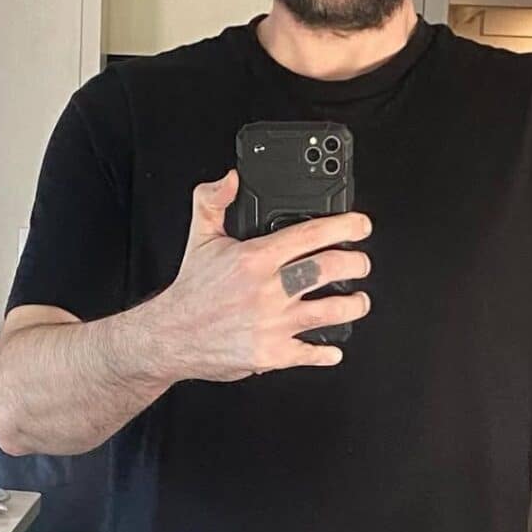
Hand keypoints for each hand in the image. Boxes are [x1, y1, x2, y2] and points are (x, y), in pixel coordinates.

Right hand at [145, 169, 372, 382]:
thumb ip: (213, 200)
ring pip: (330, 311)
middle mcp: (267, 289)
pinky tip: (334, 347)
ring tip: (359, 300)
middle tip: (362, 263)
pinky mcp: (271, 353)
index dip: (344, 226)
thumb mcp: (200, 237)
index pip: (310, 234)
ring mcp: (272, 323)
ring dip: (353, 305)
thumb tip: (231, 178)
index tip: (361, 225)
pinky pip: (309, 353)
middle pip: (329, 269)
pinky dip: (327, 352)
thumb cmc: (191, 290)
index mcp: (255, 258)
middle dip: (357, 264)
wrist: (169, 337)